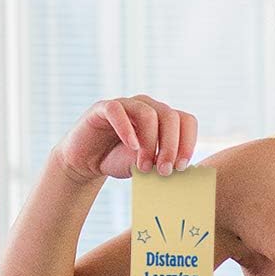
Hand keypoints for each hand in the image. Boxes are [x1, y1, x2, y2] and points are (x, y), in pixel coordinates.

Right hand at [55, 95, 197, 182]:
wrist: (86, 162)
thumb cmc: (120, 161)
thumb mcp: (146, 164)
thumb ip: (161, 161)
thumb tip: (177, 167)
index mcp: (163, 118)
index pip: (186, 120)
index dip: (188, 142)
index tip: (182, 167)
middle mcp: (147, 106)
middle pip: (170, 116)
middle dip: (170, 146)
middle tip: (164, 171)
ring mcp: (125, 104)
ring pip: (148, 114)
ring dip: (150, 143)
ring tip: (143, 167)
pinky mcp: (103, 108)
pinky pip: (117, 111)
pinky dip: (127, 129)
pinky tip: (131, 147)